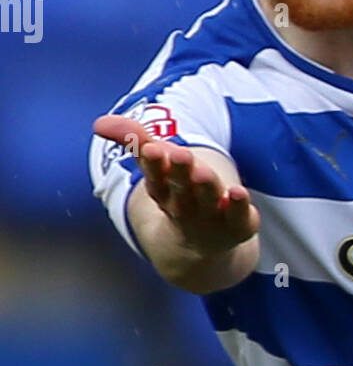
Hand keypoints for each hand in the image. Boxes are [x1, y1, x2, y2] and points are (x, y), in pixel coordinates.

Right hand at [93, 114, 259, 256]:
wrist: (202, 242)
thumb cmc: (178, 193)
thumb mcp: (158, 165)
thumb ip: (134, 140)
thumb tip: (99, 122)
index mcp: (164, 188)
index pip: (155, 174)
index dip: (153, 163)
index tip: (151, 149)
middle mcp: (185, 203)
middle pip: (181, 186)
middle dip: (179, 170)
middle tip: (179, 154)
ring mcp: (211, 216)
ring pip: (207, 199)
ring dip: (205, 186)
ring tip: (204, 171)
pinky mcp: (238, 224)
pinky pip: (239, 216)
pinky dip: (239, 206)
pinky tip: (239, 193)